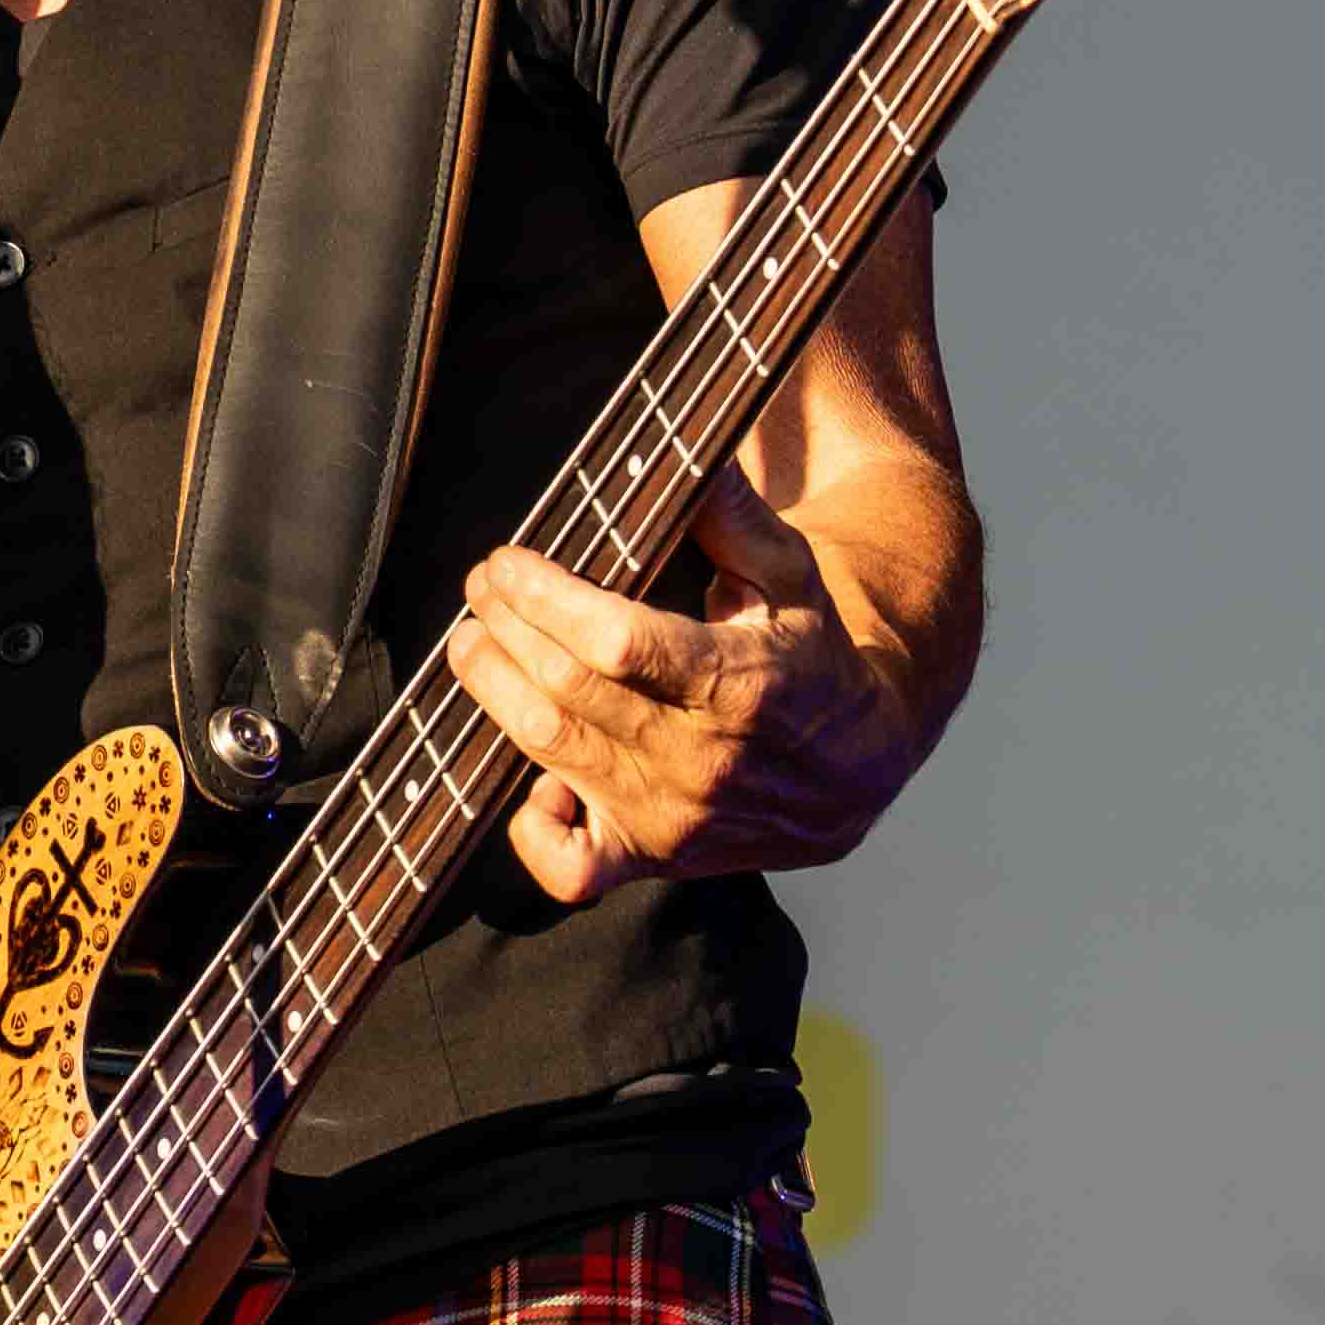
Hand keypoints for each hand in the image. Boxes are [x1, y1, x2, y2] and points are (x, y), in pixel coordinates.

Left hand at [444, 464, 921, 908]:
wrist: (852, 771)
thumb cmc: (808, 658)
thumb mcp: (790, 575)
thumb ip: (732, 517)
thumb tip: (691, 457)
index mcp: (741, 683)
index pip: (618, 643)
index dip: (547, 600)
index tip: (508, 563)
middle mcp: (703, 759)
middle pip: (569, 690)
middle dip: (508, 630)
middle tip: (482, 589)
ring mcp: (672, 818)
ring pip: (552, 753)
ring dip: (494, 691)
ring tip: (472, 644)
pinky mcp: (651, 859)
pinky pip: (570, 867)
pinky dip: (531, 827)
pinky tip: (526, 772)